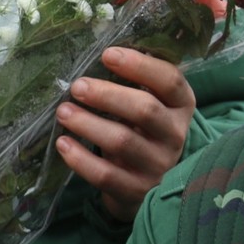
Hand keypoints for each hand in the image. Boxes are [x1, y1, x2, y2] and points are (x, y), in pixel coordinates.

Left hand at [57, 47, 196, 222]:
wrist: (149, 184)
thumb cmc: (142, 130)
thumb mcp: (150, 104)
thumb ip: (135, 83)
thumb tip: (98, 52)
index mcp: (181, 106)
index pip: (170, 81)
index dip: (140, 66)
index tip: (107, 54)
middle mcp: (175, 135)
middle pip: (145, 110)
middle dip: (107, 95)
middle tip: (77, 86)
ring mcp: (158, 165)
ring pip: (122, 141)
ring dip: (88, 124)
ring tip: (63, 111)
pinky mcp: (137, 191)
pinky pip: (107, 175)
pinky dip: (81, 160)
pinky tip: (63, 144)